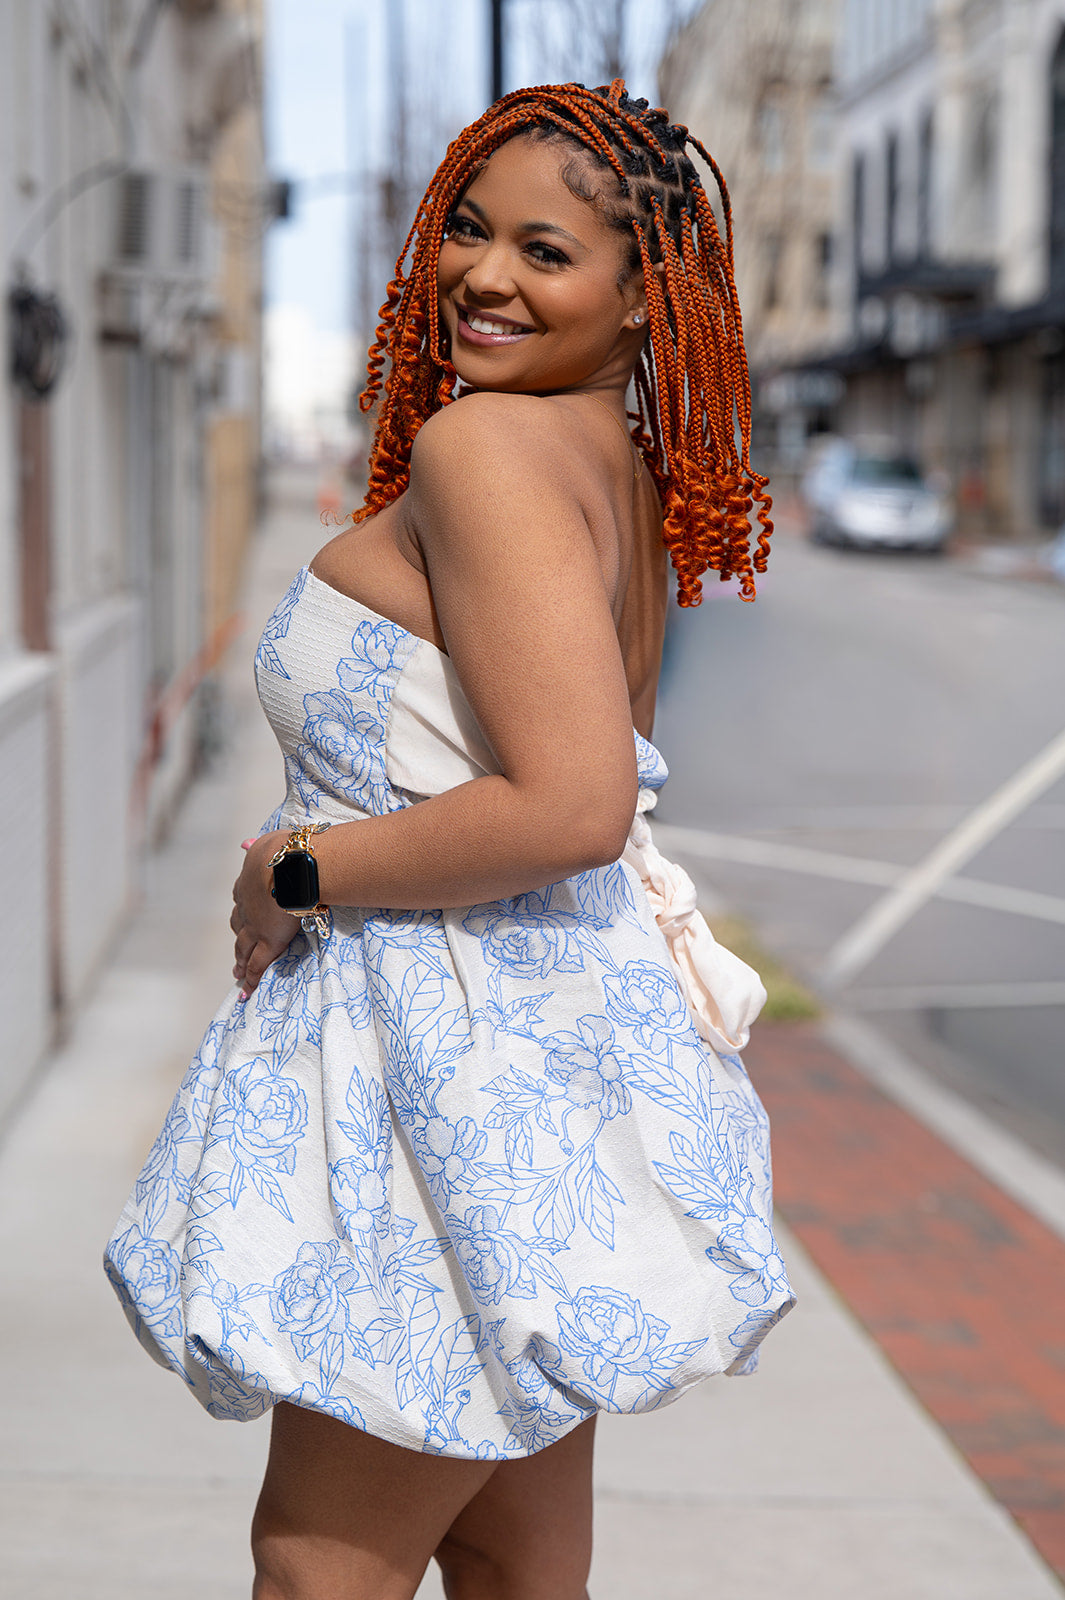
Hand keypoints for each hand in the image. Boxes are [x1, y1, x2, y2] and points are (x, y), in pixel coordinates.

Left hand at [230, 832, 298, 997]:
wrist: (290, 867)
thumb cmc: (285, 851)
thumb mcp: (267, 843)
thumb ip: (257, 848)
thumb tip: (245, 844)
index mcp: (247, 883)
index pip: (241, 900)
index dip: (241, 911)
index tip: (241, 918)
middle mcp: (246, 907)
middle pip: (238, 927)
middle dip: (237, 940)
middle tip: (236, 954)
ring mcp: (255, 927)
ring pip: (243, 949)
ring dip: (240, 961)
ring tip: (238, 973)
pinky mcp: (269, 942)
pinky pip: (257, 965)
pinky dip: (251, 979)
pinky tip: (247, 990)